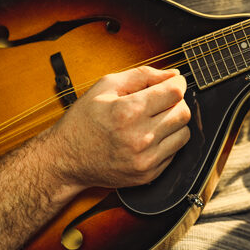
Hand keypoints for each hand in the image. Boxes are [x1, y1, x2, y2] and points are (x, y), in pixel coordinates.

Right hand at [51, 66, 190, 191]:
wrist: (65, 159)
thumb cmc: (84, 119)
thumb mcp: (106, 86)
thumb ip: (143, 75)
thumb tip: (174, 75)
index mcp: (128, 112)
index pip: (175, 93)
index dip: (177, 83)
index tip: (173, 83)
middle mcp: (139, 138)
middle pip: (183, 112)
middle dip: (176, 102)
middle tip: (162, 101)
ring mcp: (145, 160)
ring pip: (184, 133)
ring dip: (174, 122)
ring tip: (155, 119)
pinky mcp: (148, 174)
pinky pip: (175, 152)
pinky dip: (167, 141)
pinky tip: (149, 136)